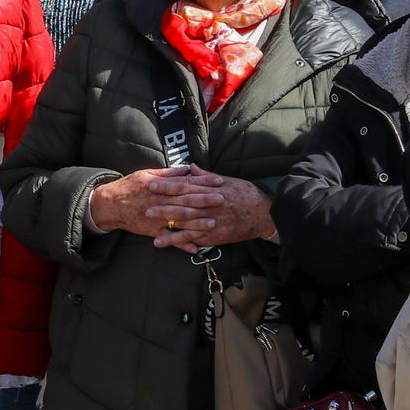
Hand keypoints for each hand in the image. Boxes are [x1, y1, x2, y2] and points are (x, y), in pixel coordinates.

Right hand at [88, 167, 217, 237]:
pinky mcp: (154, 231)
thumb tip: (186, 169)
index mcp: (161, 186)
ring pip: (180, 221)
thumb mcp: (147, 173)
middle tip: (223, 199)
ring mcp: (158, 217)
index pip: (186, 183)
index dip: (203, 182)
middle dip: (205, 200)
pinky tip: (196, 249)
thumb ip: (168, 173)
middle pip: (186, 201)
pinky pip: (170, 239)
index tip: (218, 181)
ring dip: (197, 223)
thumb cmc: (130, 186)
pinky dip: (182, 244)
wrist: (111, 204)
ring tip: (213, 223)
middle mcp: (161, 202)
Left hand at [150, 169, 277, 251]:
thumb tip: (191, 167)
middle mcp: (209, 205)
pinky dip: (177, 240)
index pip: (186, 186)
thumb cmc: (246, 194)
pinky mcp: (214, 236)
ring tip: (149, 223)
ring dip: (166, 223)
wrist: (264, 214)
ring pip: (185, 222)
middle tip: (145, 204)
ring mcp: (211, 221)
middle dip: (163, 204)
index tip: (152, 184)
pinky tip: (163, 242)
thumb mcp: (228, 180)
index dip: (168, 185)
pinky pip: (193, 238)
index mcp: (211, 190)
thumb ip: (207, 176)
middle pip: (182, 204)